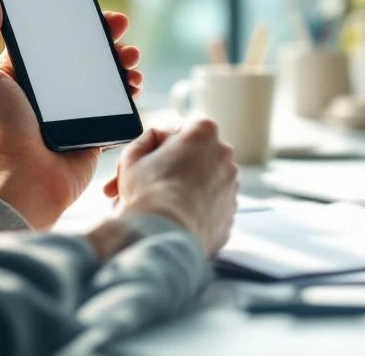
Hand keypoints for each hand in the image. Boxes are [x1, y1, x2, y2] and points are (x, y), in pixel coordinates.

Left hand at [0, 0, 142, 228]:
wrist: (27, 180)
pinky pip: (118, 97)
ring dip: (123, 56)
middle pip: (84, 45)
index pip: (49, 28)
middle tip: (119, 22)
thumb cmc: (1, 130)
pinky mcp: (95, 123)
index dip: (67, 5)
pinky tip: (134, 81)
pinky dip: (130, 85)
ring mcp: (76, 103)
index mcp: (26, 69)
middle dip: (105, 30)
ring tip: (131, 55)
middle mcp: (52, 84)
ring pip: (106, 68)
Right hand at [108, 121, 238, 255]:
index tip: (146, 161)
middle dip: (172, 169)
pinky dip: (195, 211)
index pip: (181, 130)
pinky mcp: (231, 213)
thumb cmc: (149, 193)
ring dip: (184, 190)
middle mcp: (224, 154)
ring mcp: (231, 185)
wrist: (165, 234)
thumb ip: (146, 140)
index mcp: (204, 131)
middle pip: (194, 157)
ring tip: (159, 205)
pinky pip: (209, 207)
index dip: (160, 146)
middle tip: (147, 185)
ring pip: (203, 183)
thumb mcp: (133, 155)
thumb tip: (155, 141)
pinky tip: (174, 219)